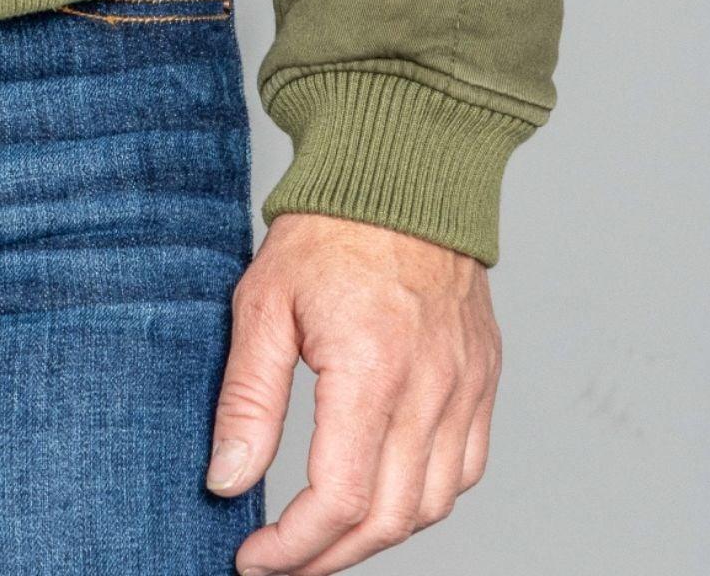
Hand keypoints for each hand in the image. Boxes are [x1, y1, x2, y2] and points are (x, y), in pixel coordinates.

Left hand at [207, 212, 499, 570]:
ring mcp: (465, 386)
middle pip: (389, 519)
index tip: (254, 559)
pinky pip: (465, 471)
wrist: (399, 173)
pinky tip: (384, 496)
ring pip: (433, 506)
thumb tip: (227, 481)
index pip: (339, 499)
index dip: (295, 547)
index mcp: (372, 368)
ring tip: (325, 537)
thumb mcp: (263, 303)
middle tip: (282, 562)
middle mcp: (430, 388)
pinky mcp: (483, 380)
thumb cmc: (328, 229)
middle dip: (329, 557)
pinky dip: (425, 500)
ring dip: (378, 536)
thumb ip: (247, 400)